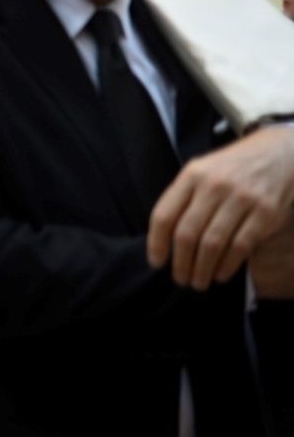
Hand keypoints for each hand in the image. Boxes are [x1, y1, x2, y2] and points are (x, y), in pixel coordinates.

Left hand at [147, 125, 293, 289]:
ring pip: (212, 243)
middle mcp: (214, 186)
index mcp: (192, 175)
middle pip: (187, 233)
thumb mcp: (202, 171)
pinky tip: (220, 275)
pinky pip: (241, 246)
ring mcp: (242, 199)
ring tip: (198, 282)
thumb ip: (183, 198)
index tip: (156, 262)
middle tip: (180, 279)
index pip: (164, 215)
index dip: (156, 243)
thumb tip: (163, 239)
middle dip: (180, 263)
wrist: (278, 153)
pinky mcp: (266, 212)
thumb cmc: (231, 168)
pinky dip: (227, 265)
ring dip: (202, 269)